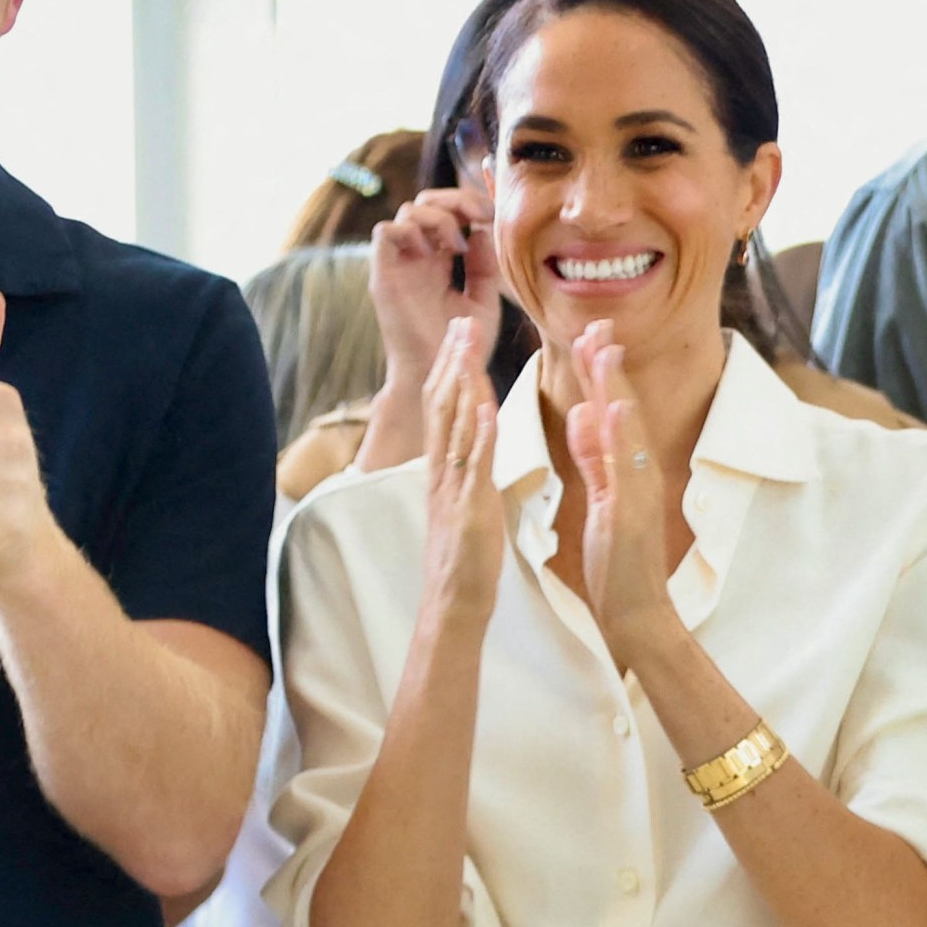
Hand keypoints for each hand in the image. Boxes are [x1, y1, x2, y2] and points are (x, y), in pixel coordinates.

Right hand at [371, 187, 499, 387]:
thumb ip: (484, 265)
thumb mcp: (483, 300)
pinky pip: (385, 232)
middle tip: (480, 213)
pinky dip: (411, 230)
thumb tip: (481, 229)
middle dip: (456, 199)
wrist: (439, 376)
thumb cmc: (461, 346)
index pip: (447, 213)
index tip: (492, 211)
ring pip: (407, 211)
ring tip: (458, 245)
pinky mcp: (383, 276)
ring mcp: (399, 265)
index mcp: (439, 261)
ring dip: (438, 217)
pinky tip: (435, 253)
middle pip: (426, 202)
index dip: (468, 202)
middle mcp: (416, 258)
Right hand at [420, 317, 503, 621]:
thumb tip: (474, 446)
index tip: (458, 335)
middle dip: (452, 362)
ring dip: (462, 382)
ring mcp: (453, 487)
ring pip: (454, 425)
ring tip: (468, 345)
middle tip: (459, 322)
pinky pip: (473, 463)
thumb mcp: (464, 504)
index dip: (450, 370)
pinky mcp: (470, 506)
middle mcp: (442, 472)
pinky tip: (484, 403)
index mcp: (443, 471)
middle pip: (442, 406)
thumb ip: (467, 472)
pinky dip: (477, 431)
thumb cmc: (465, 560)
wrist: (453, 604)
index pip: (443, 410)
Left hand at [562, 320, 680, 658]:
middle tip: (597, 324)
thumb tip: (584, 415)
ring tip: (604, 349)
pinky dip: (622, 437)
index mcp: (624, 468)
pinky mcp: (633, 512)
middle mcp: (636, 473)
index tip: (591, 334)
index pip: (611, 410)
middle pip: (622, 409)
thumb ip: (595, 458)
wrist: (637, 612)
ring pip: (626, 431)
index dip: (601, 372)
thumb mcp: (602, 497)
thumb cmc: (618, 561)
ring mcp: (638, 491)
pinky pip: (627, 469)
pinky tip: (617, 408)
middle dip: (608, 366)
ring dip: (615, 388)